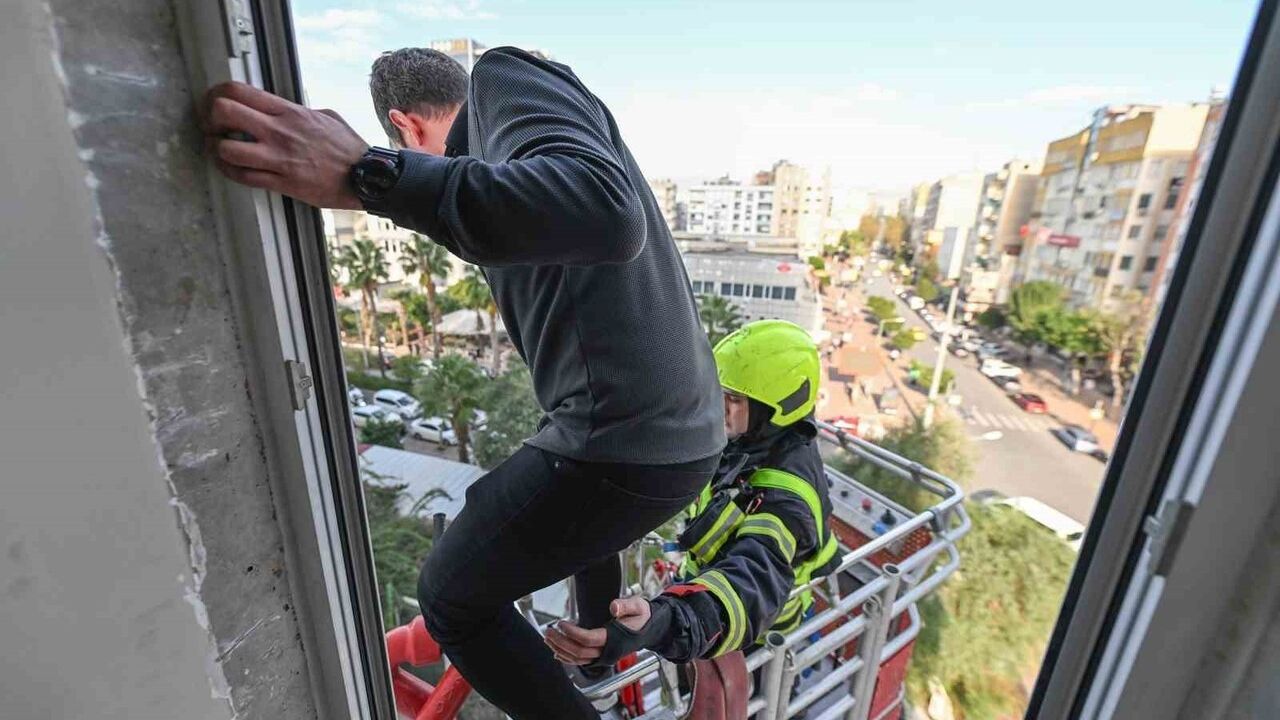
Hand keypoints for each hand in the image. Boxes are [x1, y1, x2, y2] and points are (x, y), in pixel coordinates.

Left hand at [200, 81, 366, 209]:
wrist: (366, 177)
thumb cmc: (348, 148)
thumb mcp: (326, 116)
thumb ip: (299, 111)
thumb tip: (282, 110)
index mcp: (289, 112)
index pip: (239, 91)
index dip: (216, 94)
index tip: (213, 102)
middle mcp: (279, 132)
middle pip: (224, 112)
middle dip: (210, 118)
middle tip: (212, 126)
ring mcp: (279, 159)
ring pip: (227, 149)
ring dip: (216, 150)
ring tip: (220, 150)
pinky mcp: (282, 183)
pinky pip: (243, 177)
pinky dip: (229, 172)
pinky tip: (230, 168)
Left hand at [544, 597, 650, 665]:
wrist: (650, 629)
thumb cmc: (643, 616)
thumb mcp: (638, 606)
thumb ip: (626, 606)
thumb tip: (614, 606)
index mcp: (615, 640)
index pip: (587, 639)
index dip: (572, 632)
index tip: (561, 622)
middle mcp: (608, 652)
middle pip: (579, 652)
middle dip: (561, 642)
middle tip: (547, 631)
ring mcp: (604, 656)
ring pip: (578, 659)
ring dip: (561, 650)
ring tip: (548, 639)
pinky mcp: (601, 656)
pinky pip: (581, 662)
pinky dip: (567, 659)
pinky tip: (557, 653)